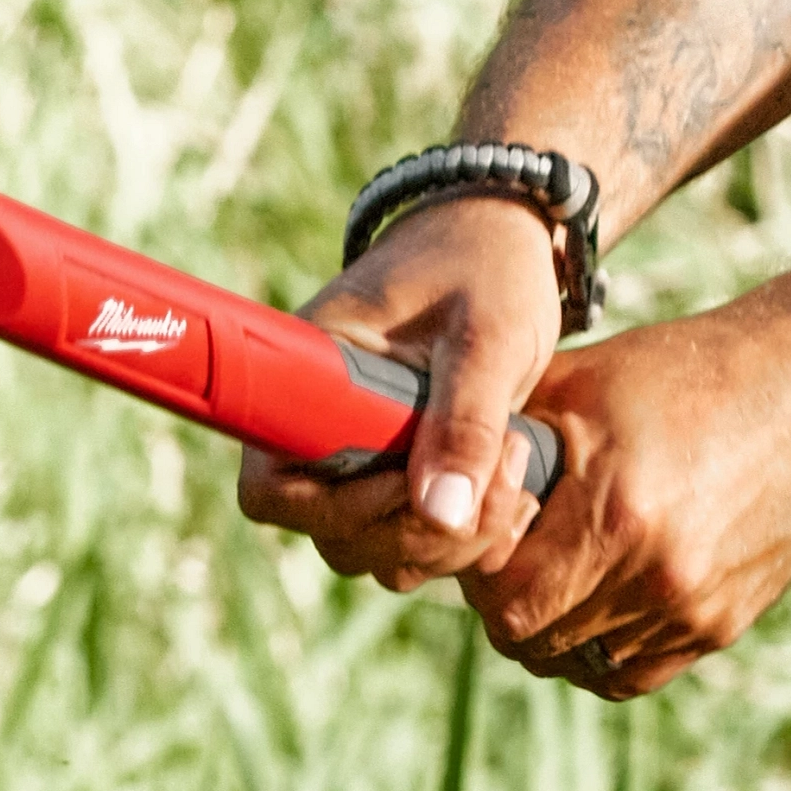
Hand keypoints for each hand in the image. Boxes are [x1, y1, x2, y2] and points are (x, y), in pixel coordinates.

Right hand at [234, 192, 564, 587]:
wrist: (510, 240)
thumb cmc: (488, 266)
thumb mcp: (487, 333)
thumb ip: (466, 420)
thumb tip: (441, 515)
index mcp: (309, 378)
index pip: (270, 484)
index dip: (336, 508)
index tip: (414, 476)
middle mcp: (322, 428)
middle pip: (334, 534)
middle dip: (422, 528)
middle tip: (507, 469)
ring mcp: (363, 458)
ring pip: (380, 550)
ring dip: (454, 539)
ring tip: (520, 469)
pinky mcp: (405, 476)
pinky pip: (419, 544)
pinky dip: (473, 539)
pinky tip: (519, 492)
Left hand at [461, 293, 790, 694]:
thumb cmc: (680, 372)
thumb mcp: (577, 385)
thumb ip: (497, 438)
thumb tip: (426, 479)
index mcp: (617, 512)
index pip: (503, 596)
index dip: (475, 571)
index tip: (481, 533)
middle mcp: (660, 575)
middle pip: (531, 639)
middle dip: (504, 602)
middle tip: (509, 553)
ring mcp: (695, 609)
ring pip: (576, 662)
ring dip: (549, 627)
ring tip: (554, 566)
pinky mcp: (723, 627)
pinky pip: (630, 673)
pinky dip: (596, 647)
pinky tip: (593, 594)